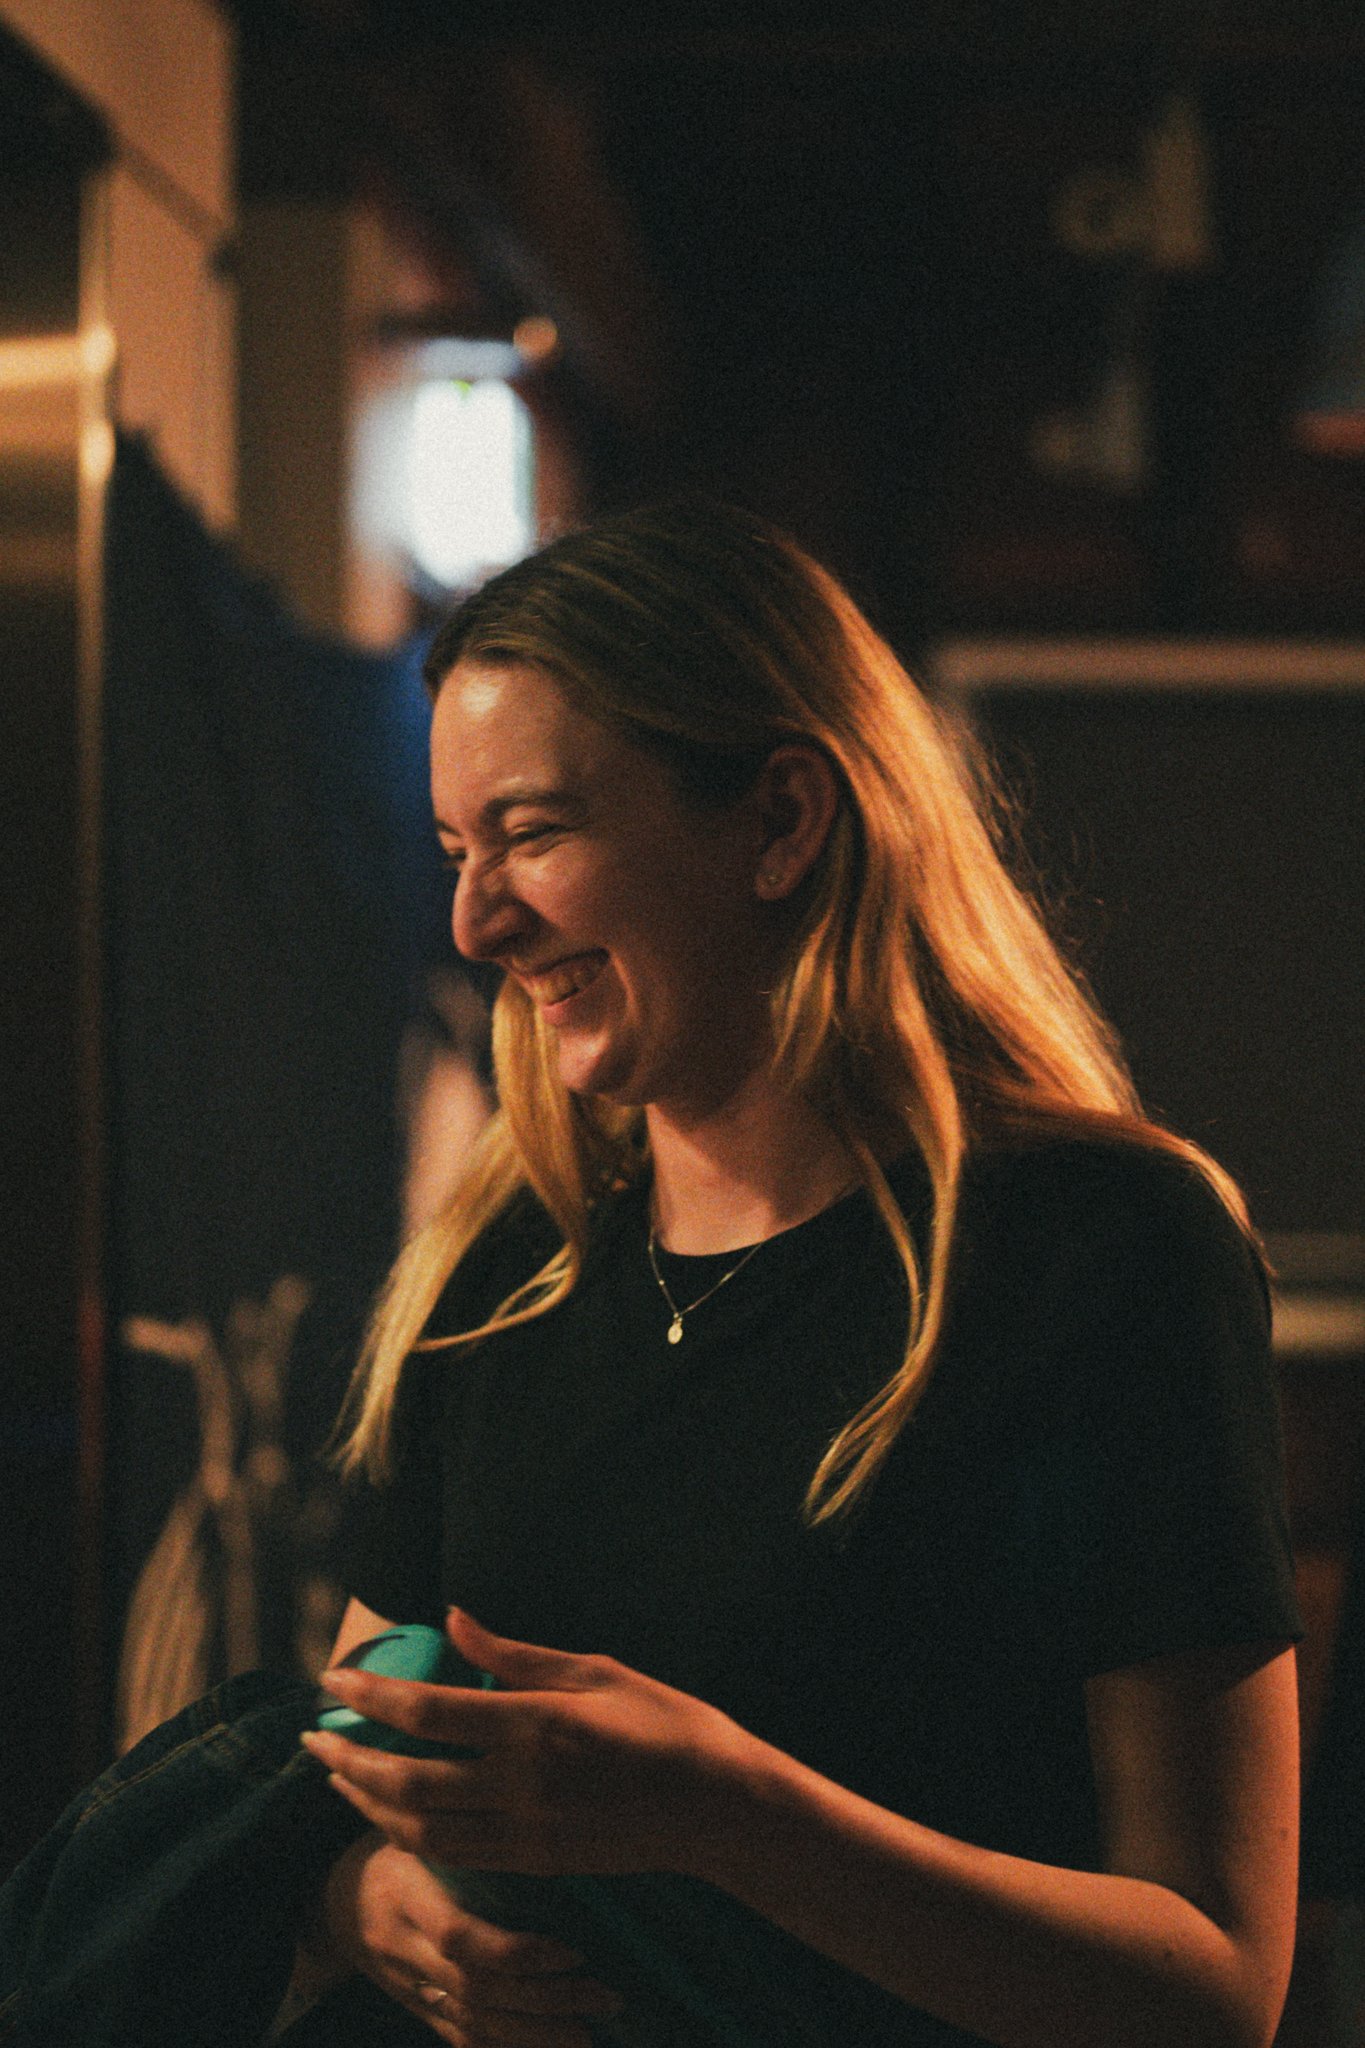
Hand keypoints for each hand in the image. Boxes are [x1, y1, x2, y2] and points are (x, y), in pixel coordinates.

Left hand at [302, 1608, 756, 1879]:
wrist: (717, 1808)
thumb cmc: (666, 1722)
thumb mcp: (597, 1670)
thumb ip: (516, 1653)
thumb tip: (454, 1619)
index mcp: (536, 1724)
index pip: (428, 1711)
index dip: (370, 1695)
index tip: (331, 1677)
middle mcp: (521, 1783)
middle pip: (406, 1777)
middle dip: (347, 1757)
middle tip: (310, 1737)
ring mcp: (526, 1831)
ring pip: (419, 1827)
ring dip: (367, 1802)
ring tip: (336, 1777)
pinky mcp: (534, 1863)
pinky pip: (453, 1854)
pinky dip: (409, 1834)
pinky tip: (390, 1814)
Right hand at [320, 1830, 623, 2045]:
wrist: (331, 1902)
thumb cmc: (394, 1848)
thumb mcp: (416, 1831)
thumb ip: (462, 1836)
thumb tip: (540, 1819)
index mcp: (406, 1897)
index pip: (460, 1938)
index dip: (516, 1952)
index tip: (573, 1950)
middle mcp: (404, 1950)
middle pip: (476, 1989)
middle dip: (545, 1999)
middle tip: (606, 1995)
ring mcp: (409, 1987)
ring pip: (473, 2023)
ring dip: (535, 2034)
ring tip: (590, 2034)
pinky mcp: (417, 2009)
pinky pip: (461, 2039)